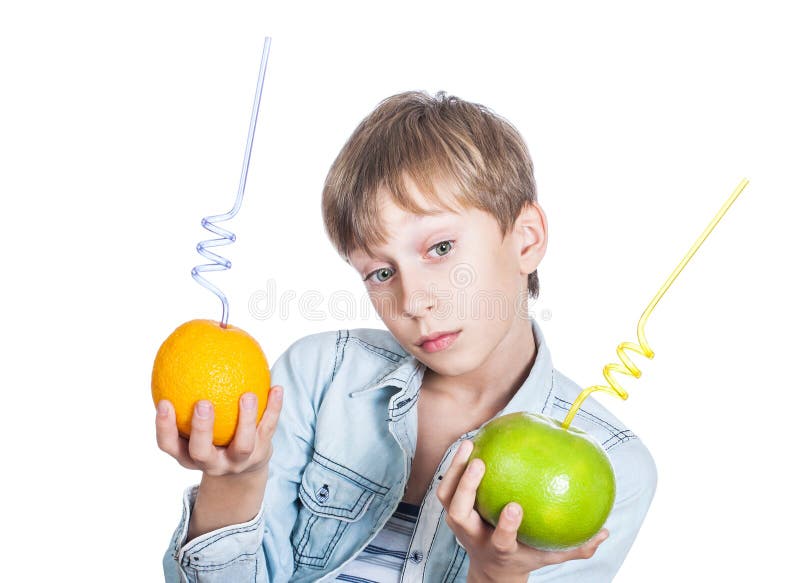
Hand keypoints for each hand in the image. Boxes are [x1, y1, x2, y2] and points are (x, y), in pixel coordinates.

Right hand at [155, 386, 283, 477]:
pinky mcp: (260, 455)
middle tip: (203, 403)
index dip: (164, 427)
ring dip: (245, 419)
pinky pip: (268, 429)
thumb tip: (182, 352)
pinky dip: (273, 409)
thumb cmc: (211, 436)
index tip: (163, 402)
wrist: (242, 470)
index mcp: (188, 454)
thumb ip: (186, 398)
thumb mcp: (194, 427)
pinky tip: (276, 388)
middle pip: (201, 452)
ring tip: (247, 395)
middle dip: (201, 428)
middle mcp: (211, 462)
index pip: (168, 445)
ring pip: (242, 445)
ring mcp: (237, 461)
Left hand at [436, 439, 608, 581]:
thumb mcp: (549, 556)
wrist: (491, 567)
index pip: (500, 540)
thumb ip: (576, 546)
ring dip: (454, 471)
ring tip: (469, 445)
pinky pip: (448, 486)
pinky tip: (470, 442)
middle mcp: (473, 536)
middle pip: (460, 515)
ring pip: (448, 497)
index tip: (515, 506)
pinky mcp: (453, 510)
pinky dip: (454, 465)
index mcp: (498, 549)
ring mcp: (459, 524)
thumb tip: (605, 531)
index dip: (505, 525)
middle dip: (466, 489)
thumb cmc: (525, 555)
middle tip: (480, 463)